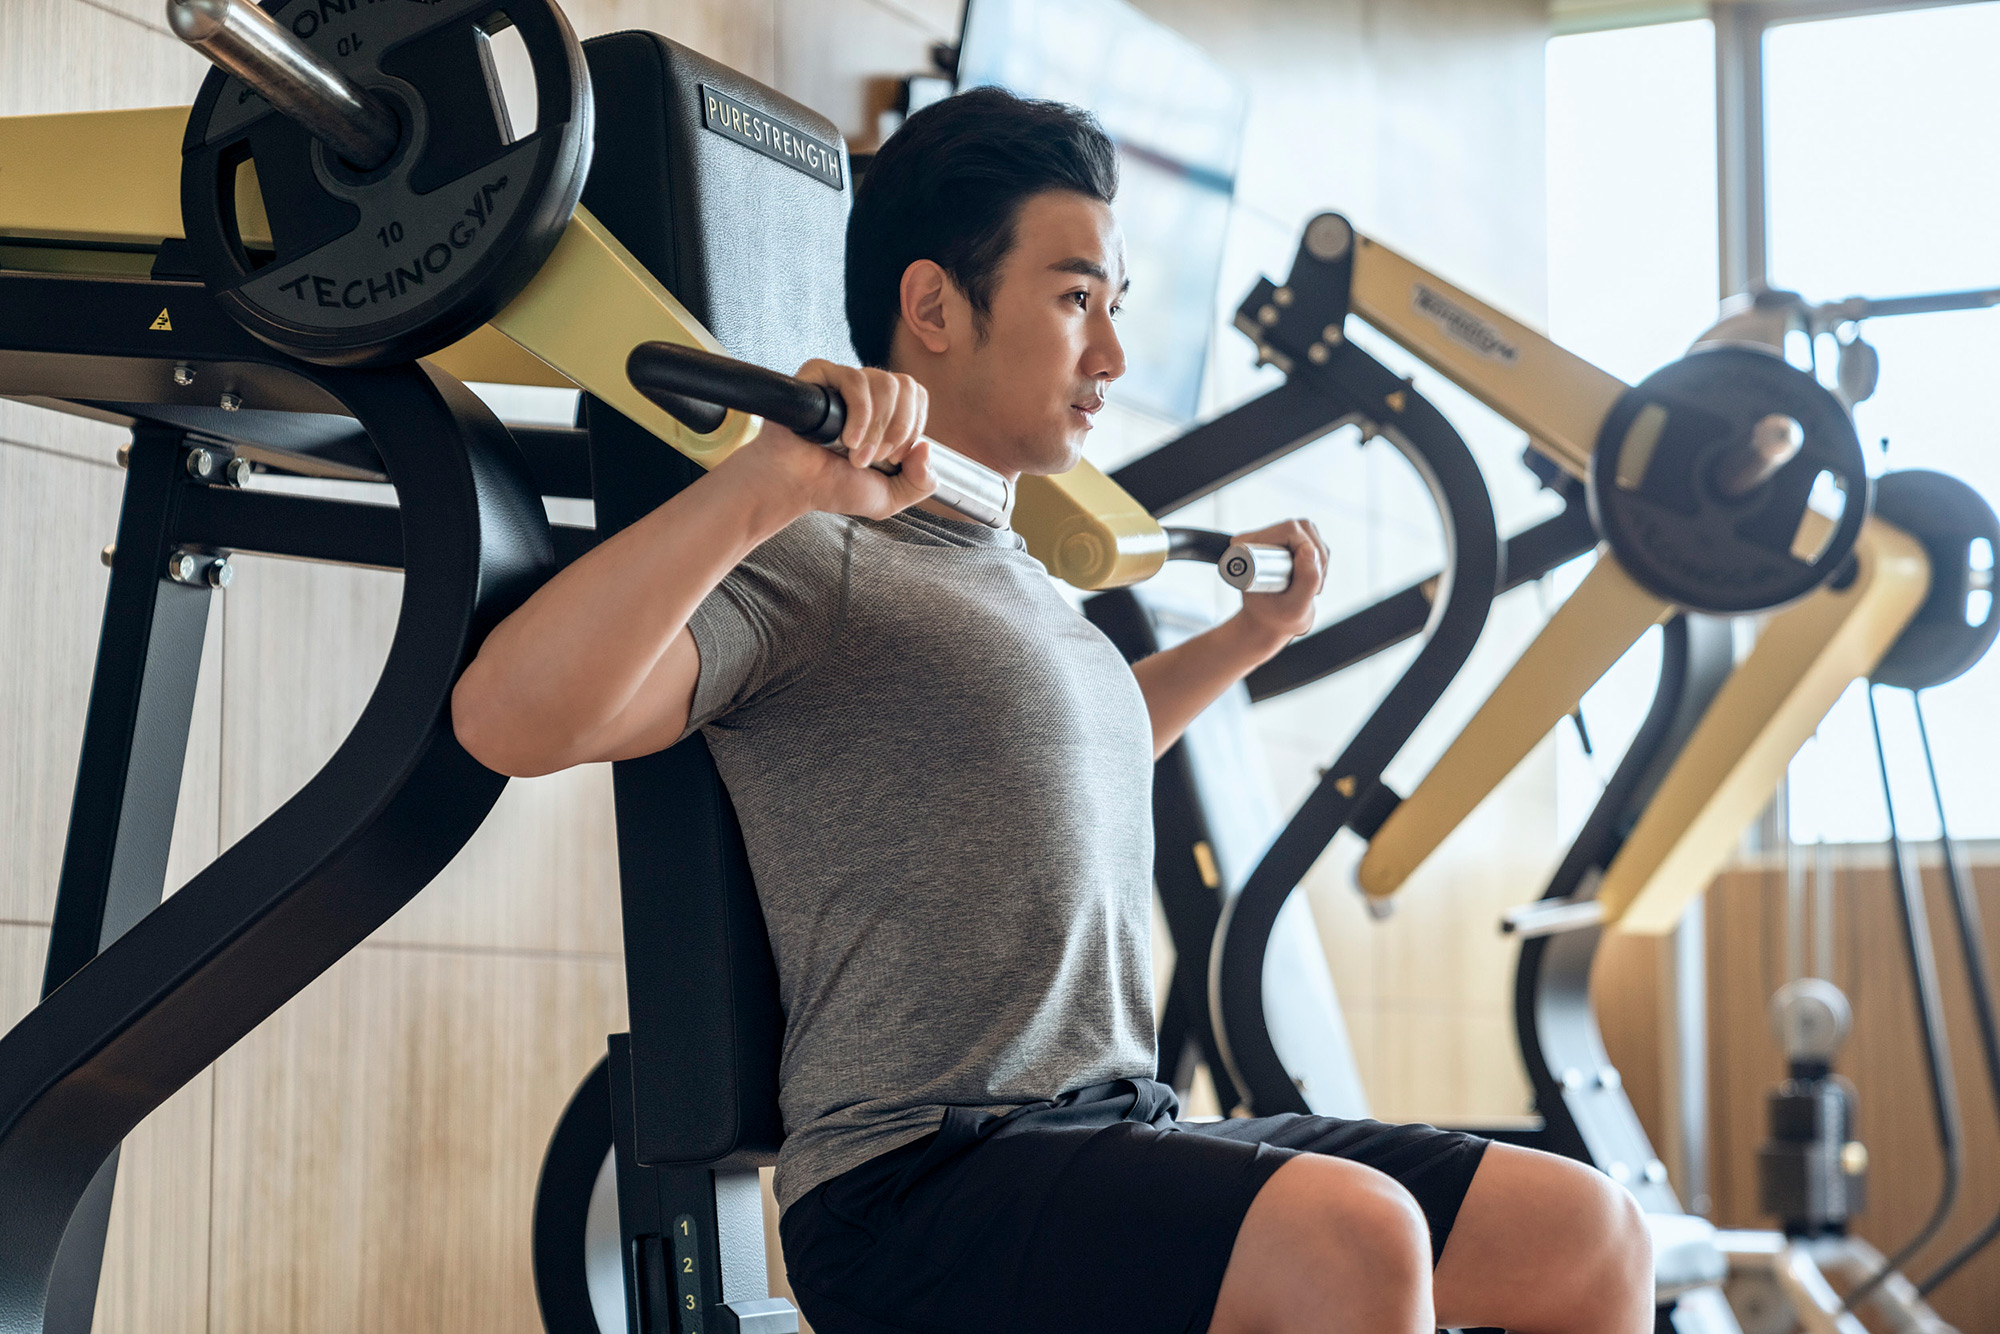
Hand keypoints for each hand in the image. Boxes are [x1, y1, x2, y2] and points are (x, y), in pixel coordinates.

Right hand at [721, 360, 937, 520]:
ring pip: (883, 382)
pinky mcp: (819, 375)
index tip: (894, 457)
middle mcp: (867, 392)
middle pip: (905, 385)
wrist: (795, 487)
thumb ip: (922, 482)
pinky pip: (853, 379)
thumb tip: (927, 448)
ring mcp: (843, 381)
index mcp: (885, 410)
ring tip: (856, 454)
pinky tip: (845, 439)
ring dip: (876, 427)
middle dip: (898, 428)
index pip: (916, 395)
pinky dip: (859, 413)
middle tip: (876, 458)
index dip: (912, 426)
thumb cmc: (833, 487)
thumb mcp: (891, 496)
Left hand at [1229, 518, 1328, 652]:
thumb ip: (1306, 580)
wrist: (1269, 621)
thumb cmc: (1276, 617)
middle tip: (1311, 588)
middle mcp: (1260, 537)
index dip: (1305, 552)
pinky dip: (1320, 565)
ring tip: (1308, 588)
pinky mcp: (1290, 542)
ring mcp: (1276, 538)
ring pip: (1313, 536)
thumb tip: (1310, 549)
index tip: (1301, 581)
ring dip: (1319, 564)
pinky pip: (1316, 545)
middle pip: (1303, 529)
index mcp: (1248, 547)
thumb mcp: (1294, 608)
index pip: (1289, 530)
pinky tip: (1308, 582)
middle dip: (1315, 559)